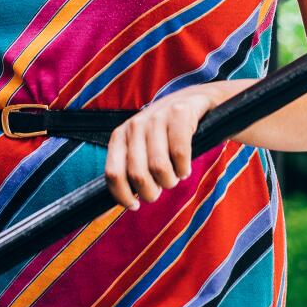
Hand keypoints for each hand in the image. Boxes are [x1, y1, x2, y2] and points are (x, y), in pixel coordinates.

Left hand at [104, 81, 251, 210]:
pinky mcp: (178, 113)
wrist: (193, 100)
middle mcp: (134, 126)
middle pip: (138, 175)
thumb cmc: (164, 134)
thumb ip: (131, 167)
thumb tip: (126, 201)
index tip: (134, 205)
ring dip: (170, 181)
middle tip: (160, 188)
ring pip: (159, 167)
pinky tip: (184, 167)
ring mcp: (156, 118)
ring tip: (174, 176)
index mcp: (120, 136)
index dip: (123, 196)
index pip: (113, 174)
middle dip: (151, 192)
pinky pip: (180, 153)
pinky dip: (184, 167)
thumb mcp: (141, 146)